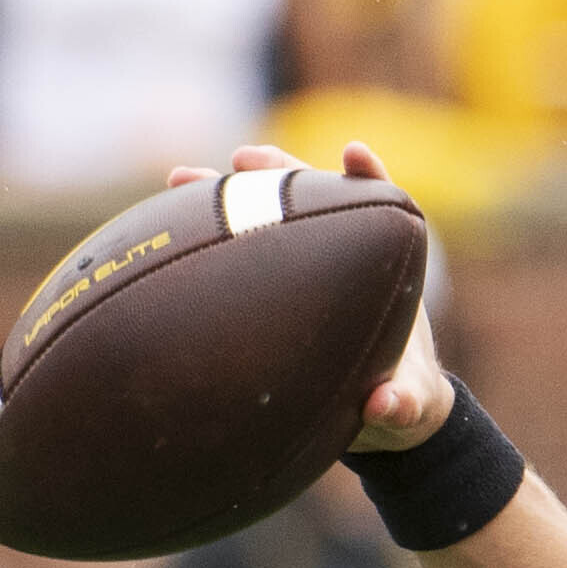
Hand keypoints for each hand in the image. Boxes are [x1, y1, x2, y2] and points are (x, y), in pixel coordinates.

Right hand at [168, 141, 454, 451]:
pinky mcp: (270, 287)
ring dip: (226, 195)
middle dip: (278, 170)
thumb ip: (402, 404)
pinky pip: (235, 258)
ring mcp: (302, 268)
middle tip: (243, 158)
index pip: (382, 206)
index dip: (367, 177)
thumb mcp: (408, 406)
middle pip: (311, 197)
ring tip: (181, 179)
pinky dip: (203, 242)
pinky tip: (158, 233)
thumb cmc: (400, 398)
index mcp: (386, 271)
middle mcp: (343, 257)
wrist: (377, 414)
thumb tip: (385, 404)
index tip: (353, 153)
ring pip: (264, 219)